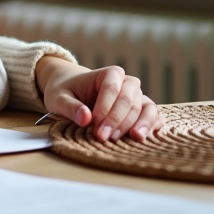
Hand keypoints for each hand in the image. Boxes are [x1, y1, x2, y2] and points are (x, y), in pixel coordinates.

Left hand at [35, 57, 163, 141]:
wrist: (74, 90)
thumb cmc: (66, 92)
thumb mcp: (59, 98)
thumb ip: (70, 107)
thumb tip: (85, 118)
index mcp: (109, 74)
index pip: (110, 89)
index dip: (104, 109)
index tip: (94, 127)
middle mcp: (127, 82)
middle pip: (128, 100)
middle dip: (117, 120)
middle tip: (103, 138)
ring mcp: (138, 96)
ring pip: (144, 108)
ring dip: (137, 124)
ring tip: (131, 139)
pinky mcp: (142, 109)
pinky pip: (154, 116)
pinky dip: (151, 125)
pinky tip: (144, 137)